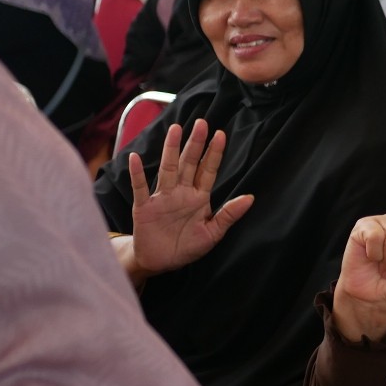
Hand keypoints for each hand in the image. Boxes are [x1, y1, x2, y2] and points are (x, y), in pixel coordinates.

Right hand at [128, 120, 252, 276]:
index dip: (214, 153)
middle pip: (189, 163)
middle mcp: (180, 192)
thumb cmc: (187, 247)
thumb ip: (229, 215)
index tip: (221, 134)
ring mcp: (162, 198)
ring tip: (175, 130)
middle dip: (195, 144)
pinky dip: (137, 174)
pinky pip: (140, 188)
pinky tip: (134, 159)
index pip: (208, 171)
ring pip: (168, 169)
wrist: (160, 262)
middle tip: (201, 123)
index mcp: (198, 197)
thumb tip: (251, 198)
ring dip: (171, 150)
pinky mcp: (144, 207)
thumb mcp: (212, 233)